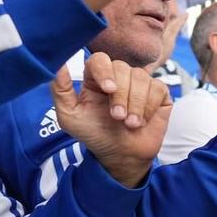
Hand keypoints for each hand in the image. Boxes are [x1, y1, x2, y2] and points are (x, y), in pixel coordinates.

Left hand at [51, 53, 170, 187]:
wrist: (121, 156)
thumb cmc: (95, 135)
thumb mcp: (70, 116)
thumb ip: (60, 89)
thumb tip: (58, 63)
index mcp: (96, 77)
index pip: (100, 60)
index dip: (105, 72)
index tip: (108, 89)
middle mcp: (119, 75)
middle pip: (122, 69)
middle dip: (121, 96)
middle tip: (118, 117)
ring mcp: (140, 83)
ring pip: (141, 78)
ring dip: (135, 105)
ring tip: (130, 124)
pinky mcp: (159, 92)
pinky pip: (158, 89)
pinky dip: (149, 108)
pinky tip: (143, 121)